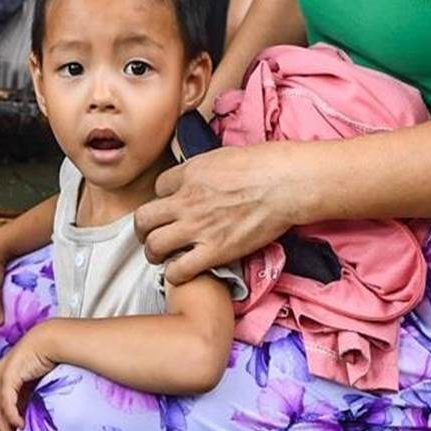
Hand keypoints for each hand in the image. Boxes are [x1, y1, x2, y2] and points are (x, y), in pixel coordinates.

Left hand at [0, 323, 59, 430]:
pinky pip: (6, 401)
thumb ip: (28, 397)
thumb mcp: (34, 383)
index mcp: (1, 377)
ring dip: (4, 425)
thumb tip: (28, 417)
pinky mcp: (9, 375)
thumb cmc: (47, 359)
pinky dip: (11, 415)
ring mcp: (1, 374)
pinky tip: (20, 424)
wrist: (51, 340)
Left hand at [136, 143, 309, 284]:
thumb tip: (197, 177)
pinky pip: (179, 270)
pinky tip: (182, 271)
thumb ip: (202, 170)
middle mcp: (186, 201)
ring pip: (154, 246)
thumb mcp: (222, 156)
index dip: (163, 199)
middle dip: (144, 229)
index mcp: (189, 174)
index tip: (171, 207)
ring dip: (154, 253)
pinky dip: (175, 274)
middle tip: (152, 235)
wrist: (286, 184)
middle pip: (144, 219)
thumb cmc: (264, 165)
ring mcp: (198, 228)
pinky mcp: (215, 251)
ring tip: (163, 256)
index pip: (157, 188)